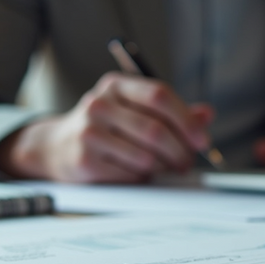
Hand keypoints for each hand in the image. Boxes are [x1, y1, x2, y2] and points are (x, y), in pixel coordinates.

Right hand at [0, 72, 212, 182]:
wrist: (57, 146)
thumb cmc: (106, 127)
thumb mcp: (135, 109)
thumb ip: (171, 111)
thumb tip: (207, 115)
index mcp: (116, 85)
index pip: (159, 96)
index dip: (187, 119)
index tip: (202, 139)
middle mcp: (100, 104)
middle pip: (155, 130)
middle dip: (180, 151)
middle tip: (188, 162)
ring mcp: (89, 132)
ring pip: (145, 157)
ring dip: (163, 167)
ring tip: (165, 168)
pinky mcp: (84, 160)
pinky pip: (129, 175)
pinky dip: (142, 178)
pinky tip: (139, 173)